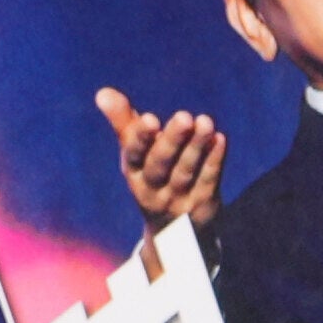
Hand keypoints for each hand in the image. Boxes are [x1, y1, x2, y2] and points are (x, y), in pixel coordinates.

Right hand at [98, 86, 226, 230]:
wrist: (173, 230)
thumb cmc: (151, 178)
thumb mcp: (135, 155)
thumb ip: (122, 122)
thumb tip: (103, 92)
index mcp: (133, 173)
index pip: (134, 155)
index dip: (141, 138)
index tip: (150, 118)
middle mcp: (152, 188)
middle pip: (161, 164)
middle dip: (172, 140)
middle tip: (184, 116)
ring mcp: (178, 198)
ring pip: (186, 171)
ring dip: (196, 146)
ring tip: (205, 121)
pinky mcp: (202, 204)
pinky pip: (208, 180)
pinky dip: (214, 159)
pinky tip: (219, 139)